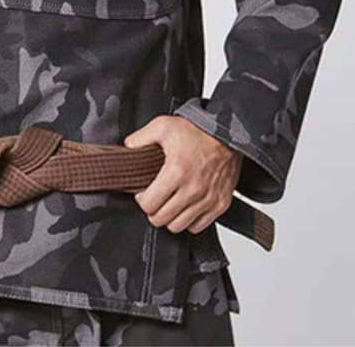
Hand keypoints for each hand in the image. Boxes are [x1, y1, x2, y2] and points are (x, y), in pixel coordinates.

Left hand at [123, 115, 242, 233]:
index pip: (149, 205)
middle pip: (161, 219)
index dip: (141, 200)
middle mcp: (193, 189)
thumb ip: (141, 137)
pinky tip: (185, 206)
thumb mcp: (163, 126)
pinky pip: (198, 226)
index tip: (143, 193)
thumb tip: (127, 148)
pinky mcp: (220, 204)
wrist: (227, 134)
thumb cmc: (197, 130)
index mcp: (176, 171)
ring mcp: (208, 199)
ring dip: (170, 217)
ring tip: (169, 203)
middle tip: (154, 199)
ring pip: (179, 227)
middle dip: (153, 210)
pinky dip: (189, 220)